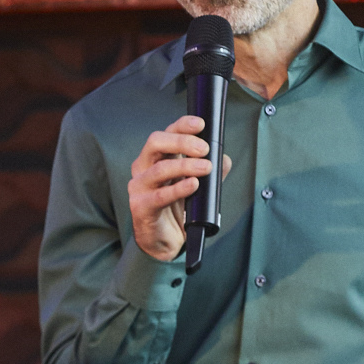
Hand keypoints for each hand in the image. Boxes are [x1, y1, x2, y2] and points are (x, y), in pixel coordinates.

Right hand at [127, 113, 228, 262]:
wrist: (164, 239)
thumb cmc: (176, 207)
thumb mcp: (196, 185)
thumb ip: (210, 171)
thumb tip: (224, 159)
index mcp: (156, 157)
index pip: (166, 132)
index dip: (182, 125)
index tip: (201, 124)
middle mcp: (144, 167)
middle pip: (156, 142)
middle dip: (182, 142)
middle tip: (204, 149)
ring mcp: (139, 186)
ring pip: (159, 168)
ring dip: (185, 165)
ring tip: (205, 167)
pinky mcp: (141, 206)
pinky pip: (159, 195)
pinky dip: (178, 189)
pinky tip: (192, 185)